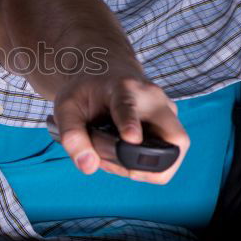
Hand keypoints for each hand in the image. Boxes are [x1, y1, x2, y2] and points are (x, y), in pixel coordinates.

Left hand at [51, 71, 189, 184]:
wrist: (106, 72)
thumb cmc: (87, 91)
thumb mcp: (66, 108)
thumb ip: (71, 136)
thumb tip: (88, 167)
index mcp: (123, 87)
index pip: (128, 106)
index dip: (130, 123)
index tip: (131, 138)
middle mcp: (154, 98)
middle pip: (174, 138)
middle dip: (150, 164)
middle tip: (114, 162)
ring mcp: (168, 112)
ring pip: (174, 152)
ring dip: (144, 168)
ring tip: (113, 157)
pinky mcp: (172, 125)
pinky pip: (168, 154)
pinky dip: (145, 165)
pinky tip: (122, 155)